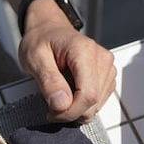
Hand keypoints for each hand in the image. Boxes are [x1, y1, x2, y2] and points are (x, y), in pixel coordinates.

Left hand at [18, 0, 116, 122]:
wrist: (49, 30)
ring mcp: (108, 67)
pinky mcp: (108, 76)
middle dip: (72, 112)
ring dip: (77, 110)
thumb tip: (62, 105)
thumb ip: (49, 81)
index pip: (88, 93)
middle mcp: (102, 58)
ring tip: (59, 98)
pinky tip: (70, 95)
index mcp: (84, 51)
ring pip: (98, 104)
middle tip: (51, 108)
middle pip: (94, 101)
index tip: (52, 114)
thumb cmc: (41, 41)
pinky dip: (83, 105)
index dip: (71, 111)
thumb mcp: (34, 58)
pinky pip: (99, 100)